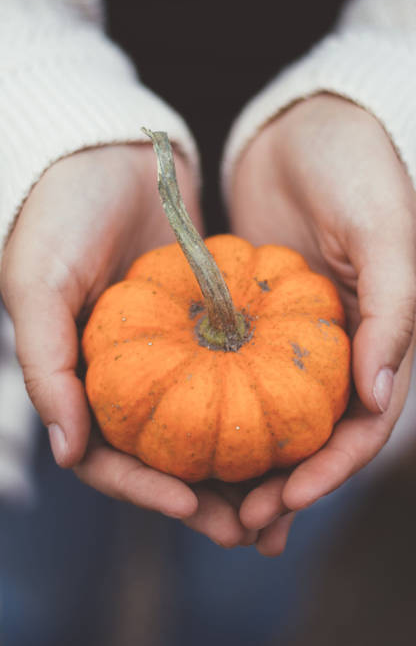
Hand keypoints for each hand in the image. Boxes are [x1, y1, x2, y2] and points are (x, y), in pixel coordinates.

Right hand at [0, 144, 256, 546]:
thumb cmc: (59, 217)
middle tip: (248, 528)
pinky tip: (290, 428)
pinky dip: (255, 406)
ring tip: (278, 495)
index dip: (144, 491)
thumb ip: (48, 367)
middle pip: (163, 456)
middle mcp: (125, 376)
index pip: (107, 457)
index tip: (191, 507)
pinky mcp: (203, 326)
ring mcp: (168, 353)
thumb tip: (68, 454)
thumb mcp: (38, 286)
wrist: (107, 154)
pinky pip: (232, 376)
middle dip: (202, 498)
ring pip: (204, 426)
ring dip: (236, 467)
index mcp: (79, 379)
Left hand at [229, 93, 415, 554]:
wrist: (306, 122)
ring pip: (275, 415)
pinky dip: (218, 410)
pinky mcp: (257, 316)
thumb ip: (393, 310)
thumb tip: (376, 398)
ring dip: (251, 465)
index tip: (285, 501)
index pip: (363, 422)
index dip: (331, 470)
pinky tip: (186, 439)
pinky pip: (237, 373)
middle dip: (286, 484)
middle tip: (241, 523)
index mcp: (386, 335)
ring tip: (213, 508)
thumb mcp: (385, 228)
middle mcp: (345, 345)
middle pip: (317, 434)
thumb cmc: (358, 165)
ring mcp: (298, 334)